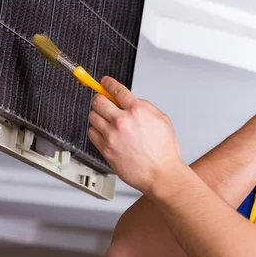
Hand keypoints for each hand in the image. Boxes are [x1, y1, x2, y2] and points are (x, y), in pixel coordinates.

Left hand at [87, 77, 183, 193]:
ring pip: (92, 116)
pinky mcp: (105, 148)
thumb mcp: (163, 120)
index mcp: (138, 110)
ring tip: (107, 122)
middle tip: (104, 102)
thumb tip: (131, 100)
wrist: (161, 174)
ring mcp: (112, 135)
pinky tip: (106, 134)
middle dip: (100, 99)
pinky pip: (91, 133)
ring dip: (98, 116)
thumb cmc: (164, 151)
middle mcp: (122, 121)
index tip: (104, 82)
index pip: (116, 90)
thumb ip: (145, 107)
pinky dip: (96, 131)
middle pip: (98, 100)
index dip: (108, 83)